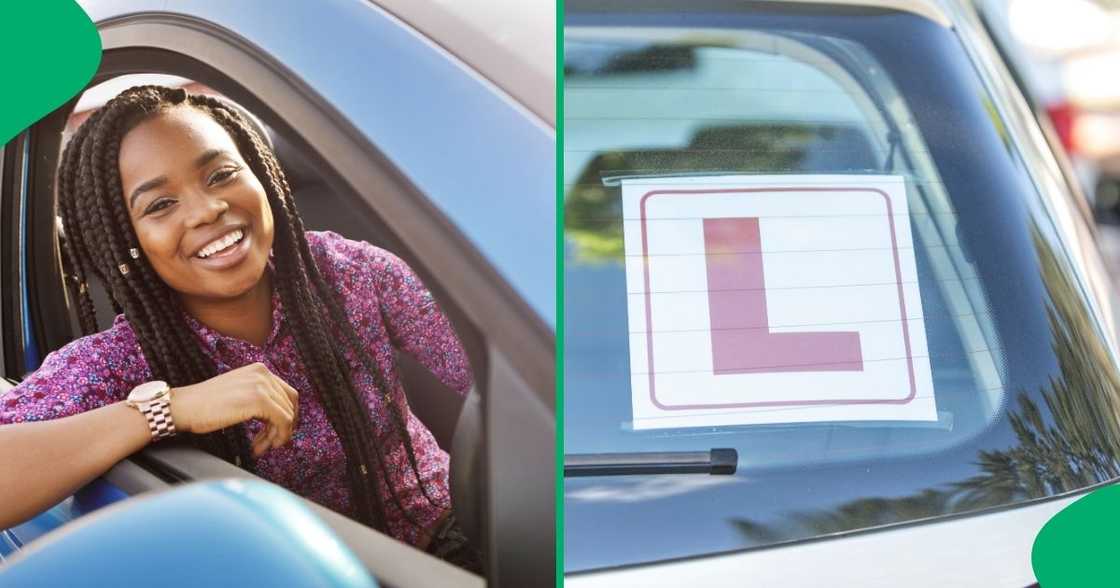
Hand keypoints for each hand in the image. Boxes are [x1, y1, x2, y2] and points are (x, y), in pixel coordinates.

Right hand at [168, 362, 299, 456]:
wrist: (182, 407)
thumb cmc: (204, 406)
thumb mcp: (238, 393)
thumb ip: (259, 397)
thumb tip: (281, 417)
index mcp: (259, 370)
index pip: (287, 394)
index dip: (286, 416)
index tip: (275, 433)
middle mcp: (263, 373)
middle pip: (290, 404)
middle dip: (282, 428)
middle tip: (269, 444)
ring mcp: (261, 385)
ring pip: (287, 415)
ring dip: (276, 436)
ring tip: (260, 447)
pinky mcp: (258, 400)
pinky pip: (282, 421)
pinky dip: (276, 437)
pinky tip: (258, 447)